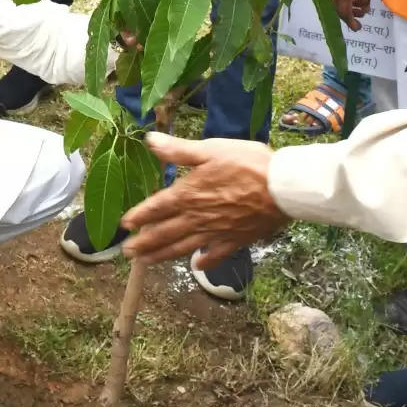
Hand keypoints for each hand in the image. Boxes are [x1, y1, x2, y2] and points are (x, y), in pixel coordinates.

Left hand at [120, 133, 287, 267]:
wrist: (283, 188)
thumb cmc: (247, 163)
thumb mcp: (210, 149)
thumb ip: (178, 149)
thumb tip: (150, 140)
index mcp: (188, 193)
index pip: (156, 208)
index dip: (139, 216)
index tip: (124, 226)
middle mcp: (197, 217)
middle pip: (164, 233)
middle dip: (144, 243)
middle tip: (127, 253)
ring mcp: (216, 232)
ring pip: (183, 248)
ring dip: (162, 255)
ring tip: (146, 262)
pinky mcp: (235, 240)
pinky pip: (216, 255)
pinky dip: (205, 262)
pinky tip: (197, 266)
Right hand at [330, 0, 371, 29]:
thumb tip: (364, 9)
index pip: (345, 13)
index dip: (351, 22)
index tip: (358, 28)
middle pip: (339, 11)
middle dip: (350, 17)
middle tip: (360, 21)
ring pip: (338, 5)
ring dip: (349, 9)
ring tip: (360, 9)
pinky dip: (345, 3)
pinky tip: (354, 0)